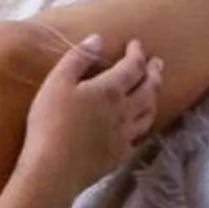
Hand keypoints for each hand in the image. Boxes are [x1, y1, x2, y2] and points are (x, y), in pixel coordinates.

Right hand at [17, 33, 163, 200]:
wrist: (54, 169)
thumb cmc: (50, 122)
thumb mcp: (57, 83)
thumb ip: (78, 58)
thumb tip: (98, 39)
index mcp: (110, 90)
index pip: (133, 67)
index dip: (137, 53)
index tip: (136, 44)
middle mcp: (124, 111)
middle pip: (149, 89)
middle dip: (155, 73)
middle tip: (158, 63)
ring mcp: (124, 135)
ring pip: (148, 113)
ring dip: (154, 98)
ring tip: (153, 91)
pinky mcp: (119, 155)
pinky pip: (138, 136)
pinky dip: (142, 124)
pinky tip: (137, 125)